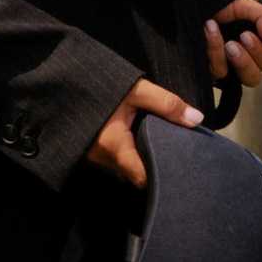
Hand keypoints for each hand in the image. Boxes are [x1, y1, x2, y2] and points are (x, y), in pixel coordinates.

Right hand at [88, 80, 204, 187]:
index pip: (142, 178)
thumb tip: (196, 119)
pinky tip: (141, 142)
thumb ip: (167, 104)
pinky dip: (130, 157)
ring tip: (159, 146)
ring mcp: (95, 158)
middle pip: (135, 177)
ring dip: (141, 162)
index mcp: (113, 146)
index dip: (160, 174)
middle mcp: (102, 158)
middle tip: (172, 154)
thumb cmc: (100, 86)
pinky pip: (116, 164)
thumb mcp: (136, 90)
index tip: (176, 163)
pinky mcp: (92, 153)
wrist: (65, 84)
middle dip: (153, 168)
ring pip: (125, 172)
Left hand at [204, 0, 261, 91]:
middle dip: (244, 61)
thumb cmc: (222, 6)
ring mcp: (220, 68)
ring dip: (220, 53)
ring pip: (228, 76)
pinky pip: (209, 71)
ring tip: (213, 29)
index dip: (259, 52)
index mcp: (253, 49)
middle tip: (232, 43)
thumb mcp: (245, 6)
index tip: (246, 34)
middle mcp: (238, 63)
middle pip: (253, 78)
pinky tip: (206, 31)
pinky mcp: (203, 71)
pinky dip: (209, 50)